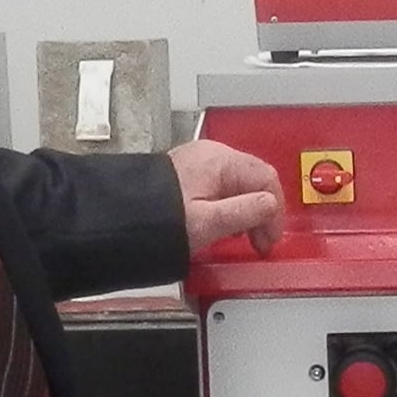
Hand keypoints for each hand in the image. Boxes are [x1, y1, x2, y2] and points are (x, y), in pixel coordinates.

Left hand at [169, 137, 283, 252]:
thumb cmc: (158, 219)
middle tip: (260, 241)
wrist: (121, 219)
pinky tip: (225, 225)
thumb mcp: (207, 222)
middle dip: (263, 212)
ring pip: (240, 184)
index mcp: (220, 161)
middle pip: (255, 179)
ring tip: (244, 237)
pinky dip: (230, 207)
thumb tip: (270, 205)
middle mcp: (211, 155)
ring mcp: (199, 162)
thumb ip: (243, 212)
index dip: (275, 211)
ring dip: (248, 211)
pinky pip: (222, 187)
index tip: (270, 237)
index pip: (266, 179)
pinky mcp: (189, 175)